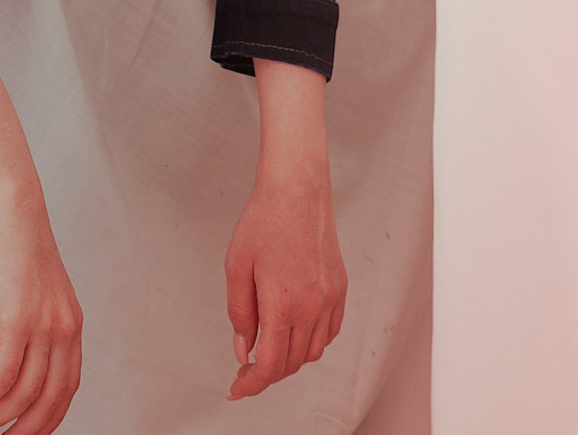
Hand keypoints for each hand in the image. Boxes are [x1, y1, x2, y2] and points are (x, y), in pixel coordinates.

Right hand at [0, 188, 82, 433]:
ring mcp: (42, 327)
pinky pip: (3, 376)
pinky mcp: (16, 321)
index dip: (49, 418)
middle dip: (25, 430)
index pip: (68, 387)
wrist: (17, 212)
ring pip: (23, 394)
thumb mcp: (42, 290)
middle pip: (50, 400)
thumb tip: (17, 352)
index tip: (29, 432)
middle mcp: (63, 330)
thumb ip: (38, 322)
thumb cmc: (22, 245)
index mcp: (71, 324)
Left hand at [225, 162, 346, 399]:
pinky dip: (312, 341)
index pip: (271, 365)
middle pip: (292, 363)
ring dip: (291, 359)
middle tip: (246, 368)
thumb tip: (244, 350)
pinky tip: (294, 331)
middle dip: (267, 373)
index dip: (252, 384)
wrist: (297, 188)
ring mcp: (330, 298)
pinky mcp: (340, 287)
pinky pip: (330, 331)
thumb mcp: (236, 267)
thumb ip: (240, 314)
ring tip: (269, 347)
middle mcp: (313, 306)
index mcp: (283, 304)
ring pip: (313, 352)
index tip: (237, 388)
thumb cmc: (263, 220)